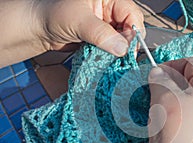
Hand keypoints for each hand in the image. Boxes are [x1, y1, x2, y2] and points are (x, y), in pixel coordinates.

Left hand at [0, 0, 143, 66]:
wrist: (39, 29)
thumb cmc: (54, 15)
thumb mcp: (79, 21)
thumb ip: (101, 34)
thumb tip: (122, 49)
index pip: (132, 15)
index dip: (133, 32)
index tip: (128, 49)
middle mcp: (111, 11)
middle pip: (131, 29)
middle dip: (127, 44)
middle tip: (121, 58)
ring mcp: (107, 26)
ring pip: (123, 41)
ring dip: (119, 52)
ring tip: (114, 62)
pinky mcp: (102, 39)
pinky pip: (113, 49)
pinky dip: (112, 56)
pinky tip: (108, 62)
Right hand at [145, 58, 192, 142]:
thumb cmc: (178, 137)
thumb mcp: (163, 99)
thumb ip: (160, 79)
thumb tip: (158, 72)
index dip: (172, 64)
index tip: (157, 74)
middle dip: (178, 82)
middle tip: (161, 91)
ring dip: (184, 100)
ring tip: (168, 111)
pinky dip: (191, 117)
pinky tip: (180, 128)